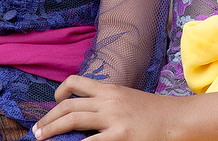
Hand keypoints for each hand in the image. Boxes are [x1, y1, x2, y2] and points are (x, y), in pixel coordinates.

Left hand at [33, 76, 173, 140]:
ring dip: (53, 129)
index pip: (77, 83)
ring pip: (73, 119)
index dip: (60, 91)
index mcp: (110, 90)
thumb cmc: (156, 114)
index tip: (54, 102)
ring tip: (41, 139)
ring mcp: (114, 120)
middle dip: (48, 119)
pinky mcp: (122, 138)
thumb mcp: (129, 100)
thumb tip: (88, 112)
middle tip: (37, 132)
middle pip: (68, 105)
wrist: (180, 121)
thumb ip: (109, 103)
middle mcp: (108, 102)